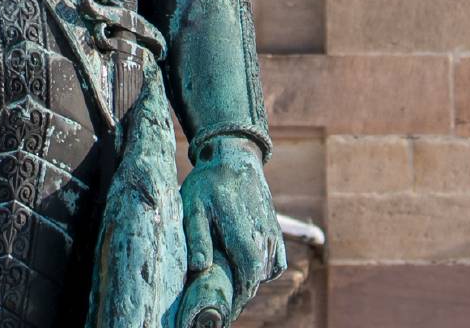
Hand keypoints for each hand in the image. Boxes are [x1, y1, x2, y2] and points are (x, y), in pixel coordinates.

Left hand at [175, 136, 284, 327]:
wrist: (234, 157)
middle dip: (241, 295)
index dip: (239, 299)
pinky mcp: (276, 230)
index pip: (249, 278)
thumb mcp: (194, 206)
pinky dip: (264, 270)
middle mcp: (264, 235)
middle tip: (221, 304)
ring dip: (251, 282)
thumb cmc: (209, 182)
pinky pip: (275, 261)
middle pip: (257, 278)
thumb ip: (198, 237)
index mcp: (244, 233)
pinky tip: (246, 269)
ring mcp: (273, 233)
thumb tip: (201, 268)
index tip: (225, 313)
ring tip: (230, 288)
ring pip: (267, 271)